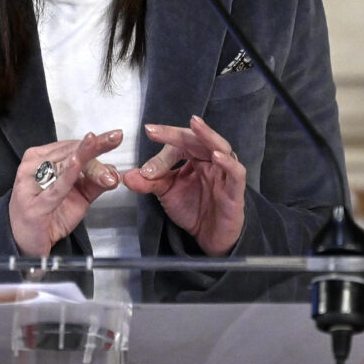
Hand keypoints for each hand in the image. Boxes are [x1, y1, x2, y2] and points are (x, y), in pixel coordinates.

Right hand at [9, 130, 122, 255]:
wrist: (26, 243)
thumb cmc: (51, 214)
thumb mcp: (79, 195)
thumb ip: (96, 181)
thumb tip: (115, 171)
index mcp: (43, 157)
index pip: (73, 146)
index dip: (96, 144)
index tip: (115, 137)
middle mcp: (34, 166)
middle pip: (70, 152)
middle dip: (96, 148)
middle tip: (115, 138)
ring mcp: (31, 184)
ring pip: (65, 167)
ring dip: (90, 165)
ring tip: (105, 162)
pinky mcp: (35, 205)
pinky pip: (55, 188)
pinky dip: (68, 175)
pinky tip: (77, 164)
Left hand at [123, 115, 244, 255]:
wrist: (209, 237)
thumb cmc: (192, 208)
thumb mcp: (166, 192)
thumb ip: (149, 183)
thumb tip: (127, 175)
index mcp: (195, 157)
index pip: (180, 142)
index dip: (165, 138)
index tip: (149, 131)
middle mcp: (211, 161)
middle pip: (198, 139)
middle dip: (179, 133)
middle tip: (159, 130)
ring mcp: (225, 174)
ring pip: (222, 147)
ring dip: (208, 136)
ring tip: (196, 126)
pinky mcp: (235, 192)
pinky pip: (236, 173)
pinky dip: (228, 163)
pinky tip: (217, 157)